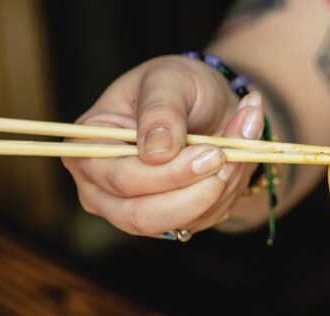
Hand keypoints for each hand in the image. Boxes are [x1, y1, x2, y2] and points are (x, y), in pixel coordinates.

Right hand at [62, 55, 264, 237]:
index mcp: (87, 150)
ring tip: (243, 138)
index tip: (213, 152)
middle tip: (229, 156)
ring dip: (221, 186)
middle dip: (195, 191)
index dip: (168, 173)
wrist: (206, 105)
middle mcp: (102, 189)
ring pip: (180, 222)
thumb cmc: (176, 86)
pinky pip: (203, 219)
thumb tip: (155, 152)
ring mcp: (135, 210)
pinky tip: (238, 155)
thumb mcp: (168, 79)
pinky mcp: (170, 221)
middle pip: (143, 215)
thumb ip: (160, 109)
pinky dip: (229, 189)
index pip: (120, 179)